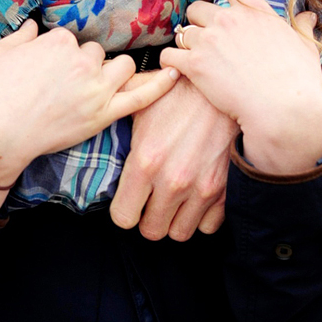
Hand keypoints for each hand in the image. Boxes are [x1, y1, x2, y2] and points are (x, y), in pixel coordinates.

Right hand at [0, 20, 179, 207]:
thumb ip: (20, 34)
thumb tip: (33, 27)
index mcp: (58, 40)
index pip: (72, 39)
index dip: (63, 55)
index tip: (51, 70)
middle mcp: (82, 60)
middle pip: (98, 52)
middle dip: (88, 64)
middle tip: (68, 84)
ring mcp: (96, 88)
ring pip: (123, 67)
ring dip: (115, 72)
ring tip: (99, 86)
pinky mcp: (104, 115)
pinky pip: (140, 97)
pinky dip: (160, 85)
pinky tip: (175, 74)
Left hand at [110, 78, 235, 238]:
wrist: (222, 88)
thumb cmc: (178, 93)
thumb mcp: (139, 104)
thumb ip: (117, 125)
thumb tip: (97, 126)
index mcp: (146, 162)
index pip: (123, 217)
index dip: (124, 211)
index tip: (129, 201)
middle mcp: (173, 181)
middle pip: (151, 231)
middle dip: (148, 218)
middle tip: (151, 202)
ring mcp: (201, 189)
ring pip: (179, 233)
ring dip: (174, 219)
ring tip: (172, 200)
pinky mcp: (224, 190)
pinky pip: (208, 226)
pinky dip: (200, 217)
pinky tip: (194, 198)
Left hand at [160, 0, 321, 175]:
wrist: (284, 111)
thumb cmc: (300, 83)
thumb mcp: (306, 48)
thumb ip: (303, 28)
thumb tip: (310, 16)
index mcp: (255, 12)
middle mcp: (229, 19)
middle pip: (196, 7)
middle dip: (197, 22)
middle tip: (203, 39)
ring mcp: (209, 40)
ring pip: (182, 31)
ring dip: (185, 44)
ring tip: (192, 59)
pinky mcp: (195, 64)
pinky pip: (168, 54)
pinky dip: (169, 62)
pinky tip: (176, 71)